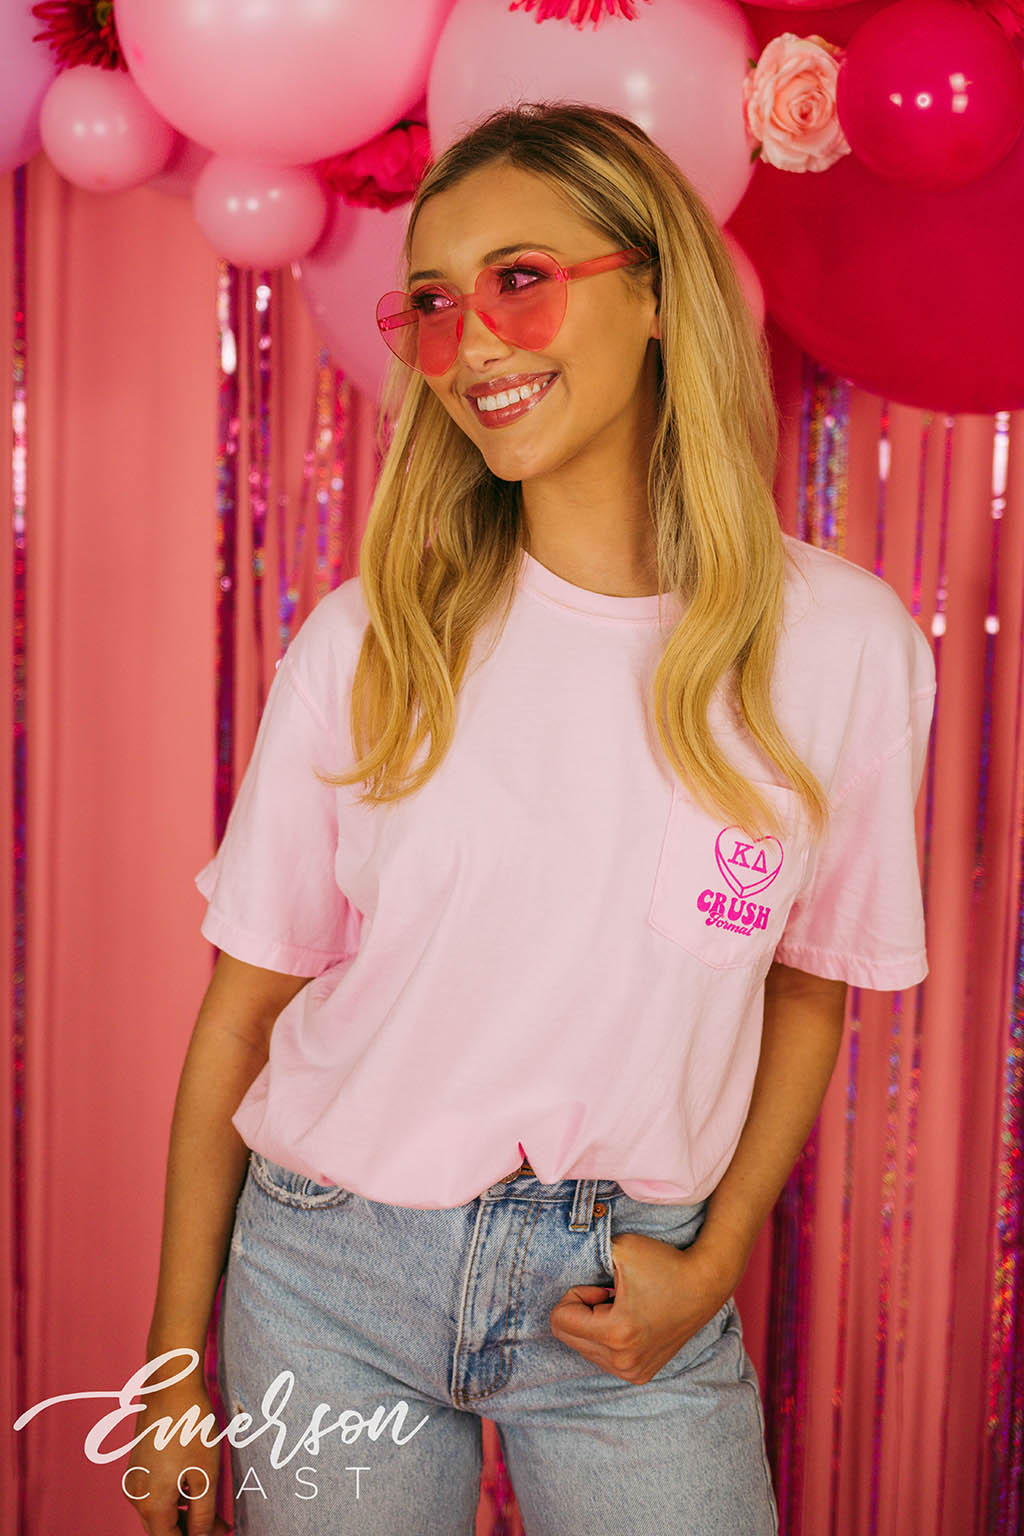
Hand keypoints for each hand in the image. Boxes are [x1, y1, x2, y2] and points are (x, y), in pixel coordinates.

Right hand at [123, 1379, 232, 1534]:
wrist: (171, 1385)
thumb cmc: (190, 1426)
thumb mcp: (205, 1475)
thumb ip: (203, 1515)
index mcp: (150, 1504)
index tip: (217, 1533)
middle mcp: (136, 1496)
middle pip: (162, 1529)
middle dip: (190, 1529)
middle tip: (220, 1524)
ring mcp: (134, 1479)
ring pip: (159, 1510)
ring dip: (184, 1513)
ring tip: (212, 1504)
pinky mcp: (138, 1464)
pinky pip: (155, 1492)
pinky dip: (174, 1495)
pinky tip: (195, 1482)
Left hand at [548, 1232, 733, 1384]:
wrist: (704, 1284)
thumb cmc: (663, 1263)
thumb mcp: (620, 1248)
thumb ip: (586, 1255)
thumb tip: (559, 1264)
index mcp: (616, 1334)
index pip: (559, 1320)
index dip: (576, 1295)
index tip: (603, 1286)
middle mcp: (624, 1362)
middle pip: (567, 1337)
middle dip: (583, 1311)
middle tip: (611, 1296)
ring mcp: (633, 1372)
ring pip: (582, 1348)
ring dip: (594, 1324)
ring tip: (624, 1308)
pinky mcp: (640, 1374)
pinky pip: (601, 1357)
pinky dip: (607, 1337)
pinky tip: (631, 1322)